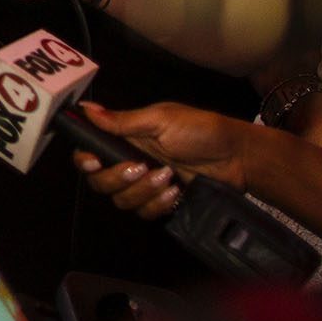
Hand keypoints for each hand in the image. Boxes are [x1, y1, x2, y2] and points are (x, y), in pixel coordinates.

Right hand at [73, 100, 250, 219]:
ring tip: (167, 177)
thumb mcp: (161, 119)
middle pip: (100, 181)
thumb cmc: (201, 130)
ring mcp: (144, 184)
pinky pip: (145, 212)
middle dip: (118, 178)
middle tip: (142, 167)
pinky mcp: (160, 201)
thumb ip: (123, 120)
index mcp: (126, 137)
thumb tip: (86, 108)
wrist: (236, 158)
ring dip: (143, 191)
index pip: (90, 151)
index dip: (85, 159)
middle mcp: (130, 160)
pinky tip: (175, 191)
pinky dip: (158, 204)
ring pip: (122, 200)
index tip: (95, 161)